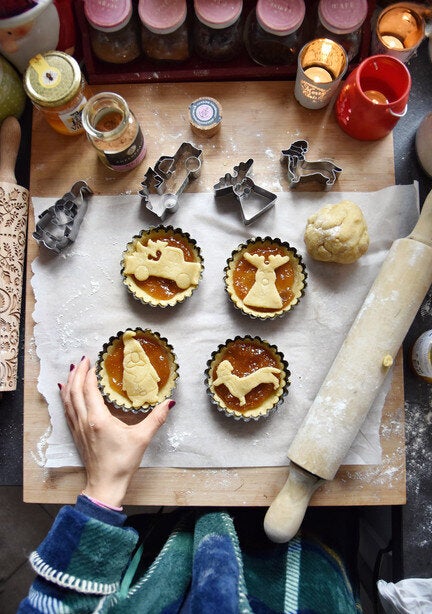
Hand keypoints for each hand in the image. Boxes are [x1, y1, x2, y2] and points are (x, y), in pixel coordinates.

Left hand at [60, 357, 172, 507]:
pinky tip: (66, 393)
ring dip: (70, 383)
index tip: (93, 361)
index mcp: (98, 419)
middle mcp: (84, 421)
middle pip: (74, 391)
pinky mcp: (76, 435)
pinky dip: (66, 398)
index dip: (89, 373)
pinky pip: (67, 410)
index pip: (89, 389)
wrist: (105, 484)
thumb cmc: (122, 462)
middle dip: (77, 373)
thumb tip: (169, 403)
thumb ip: (156, 418)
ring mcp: (78, 428)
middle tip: (83, 360)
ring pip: (68, 400)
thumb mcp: (142, 438)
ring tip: (73, 371)